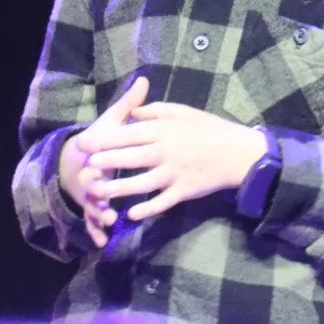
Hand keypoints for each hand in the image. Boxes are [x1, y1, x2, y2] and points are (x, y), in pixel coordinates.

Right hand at [59, 76, 148, 246]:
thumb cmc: (104, 138)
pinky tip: (102, 242)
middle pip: (91, 182)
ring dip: (98, 213)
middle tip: (103, 194)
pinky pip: (94, 223)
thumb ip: (130, 106)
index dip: (96, 159)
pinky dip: (96, 232)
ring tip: (108, 220)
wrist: (80, 158)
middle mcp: (90, 174)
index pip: (95, 155)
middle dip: (96, 188)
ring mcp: (91, 194)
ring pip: (92, 205)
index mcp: (96, 152)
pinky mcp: (94, 207)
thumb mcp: (114, 121)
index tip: (98, 164)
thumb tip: (144, 81)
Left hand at [76, 102, 267, 221]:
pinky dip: (148, 208)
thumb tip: (132, 110)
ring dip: (120, 188)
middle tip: (86, 166)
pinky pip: (163, 202)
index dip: (105, 138)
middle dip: (107, 162)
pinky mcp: (184, 191)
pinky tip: (131, 213)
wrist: (238, 152)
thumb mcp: (183, 111)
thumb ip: (155, 110)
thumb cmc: (209, 128)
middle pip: (132, 157)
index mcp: (165, 129)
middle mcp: (167, 151)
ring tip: (100, 192)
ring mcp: (175, 173)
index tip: (85, 143)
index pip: (129, 133)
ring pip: (143, 182)